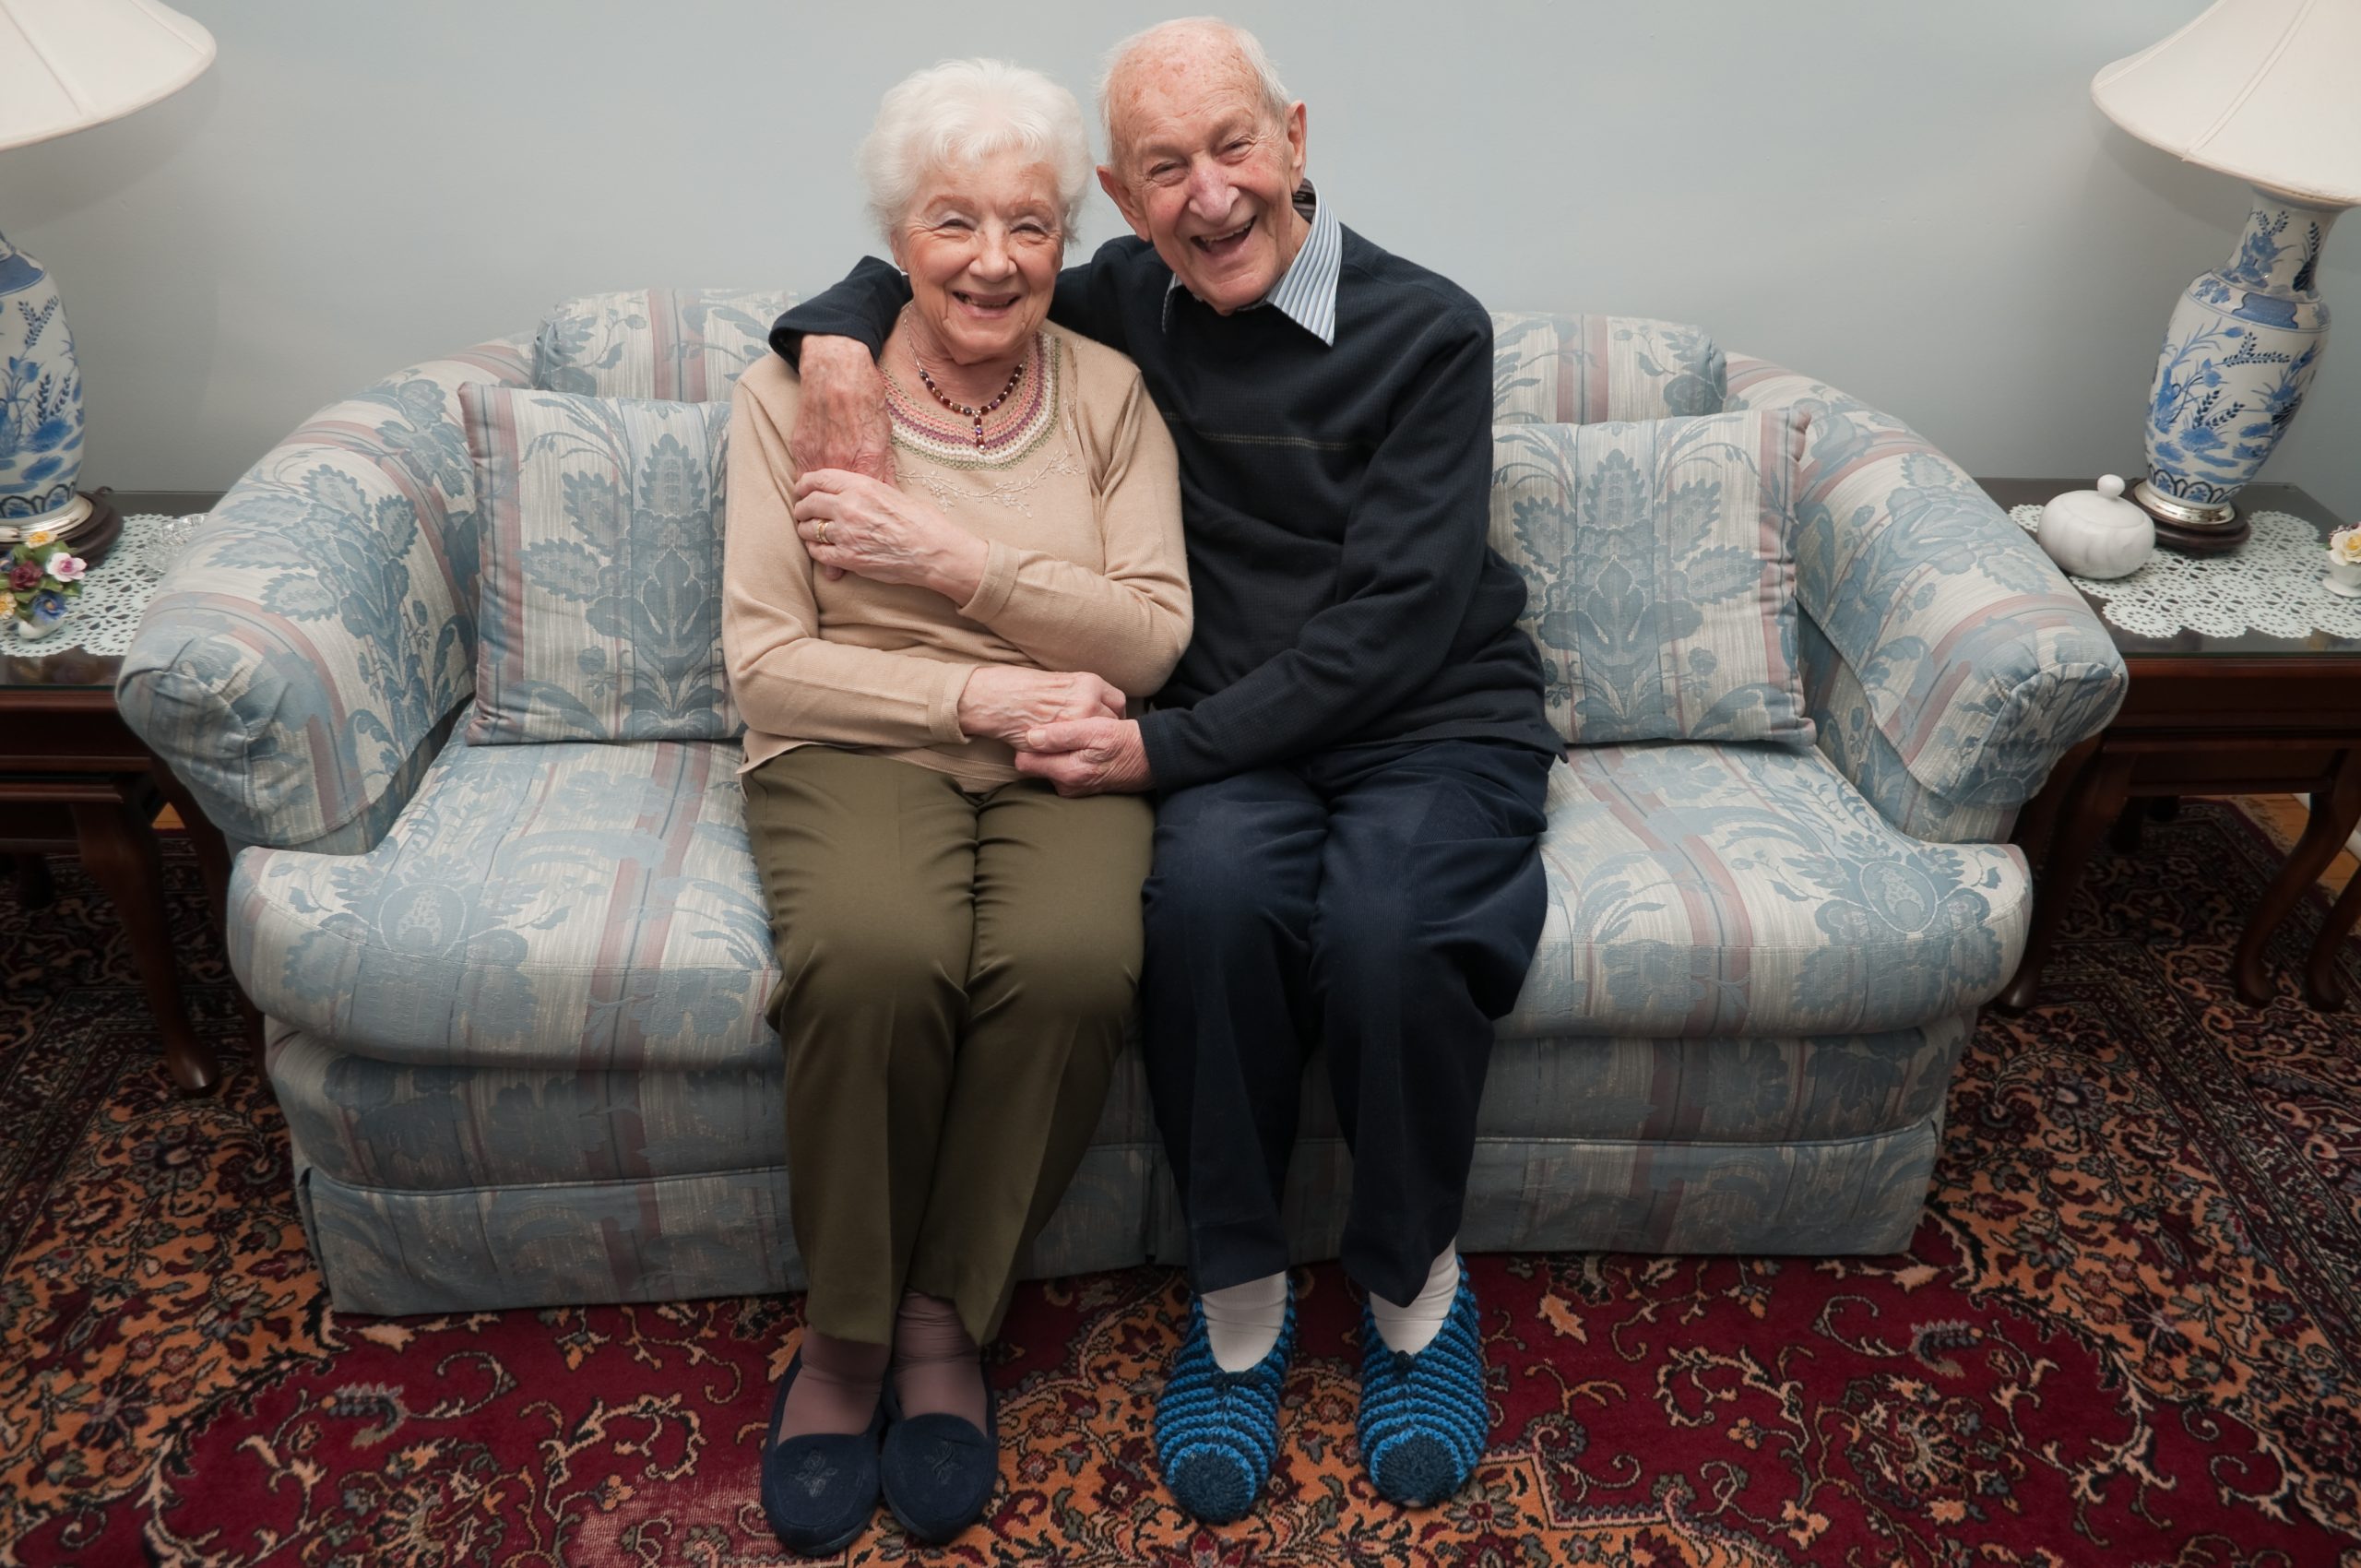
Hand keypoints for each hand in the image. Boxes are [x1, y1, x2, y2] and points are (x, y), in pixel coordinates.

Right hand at [789, 336, 892, 581]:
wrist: (836, 370)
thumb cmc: (865, 402)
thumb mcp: (883, 438)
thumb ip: (882, 472)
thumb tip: (889, 498)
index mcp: (860, 467)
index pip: (857, 516)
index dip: (849, 547)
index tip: (842, 573)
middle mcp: (835, 469)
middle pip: (831, 517)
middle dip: (827, 548)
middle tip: (827, 570)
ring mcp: (814, 459)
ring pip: (812, 502)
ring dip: (812, 524)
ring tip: (814, 545)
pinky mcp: (800, 448)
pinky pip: (801, 479)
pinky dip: (803, 496)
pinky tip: (805, 508)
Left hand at [793, 470, 987, 597]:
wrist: (932, 550)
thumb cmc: (921, 521)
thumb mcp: (892, 492)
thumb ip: (866, 490)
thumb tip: (851, 490)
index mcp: (860, 486)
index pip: (818, 479)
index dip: (804, 484)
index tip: (801, 488)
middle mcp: (848, 507)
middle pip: (808, 504)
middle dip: (801, 508)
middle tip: (802, 512)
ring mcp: (846, 534)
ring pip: (809, 529)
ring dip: (806, 530)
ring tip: (810, 531)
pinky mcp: (848, 558)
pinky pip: (818, 553)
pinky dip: (816, 550)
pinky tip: (821, 549)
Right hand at [959, 667, 1126, 745]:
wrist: (996, 698)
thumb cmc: (1021, 687)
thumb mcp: (1059, 681)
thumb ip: (1080, 693)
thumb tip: (1093, 707)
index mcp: (1088, 682)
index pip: (1118, 702)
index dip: (1113, 714)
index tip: (1108, 721)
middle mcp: (1088, 701)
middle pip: (1114, 722)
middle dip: (1107, 731)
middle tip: (1097, 739)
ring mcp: (1076, 722)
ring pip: (1098, 740)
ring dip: (1093, 745)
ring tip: (1086, 749)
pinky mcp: (1063, 741)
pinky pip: (1080, 752)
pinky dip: (1078, 754)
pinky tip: (1071, 754)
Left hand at [1014, 717, 1152, 796]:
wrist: (1151, 758)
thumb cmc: (1125, 741)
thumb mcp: (1095, 730)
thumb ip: (1061, 735)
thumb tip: (1030, 737)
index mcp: (1067, 772)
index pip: (1024, 761)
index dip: (1026, 742)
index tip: (1034, 727)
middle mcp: (1066, 786)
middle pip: (1034, 765)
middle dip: (1039, 748)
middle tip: (1053, 728)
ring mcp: (1073, 789)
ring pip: (1047, 767)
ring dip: (1053, 752)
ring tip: (1068, 735)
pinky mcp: (1079, 787)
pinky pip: (1060, 770)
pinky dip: (1064, 758)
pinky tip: (1078, 746)